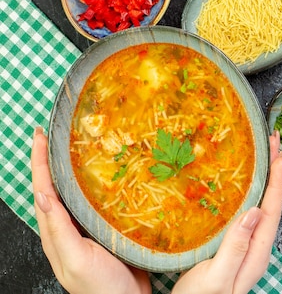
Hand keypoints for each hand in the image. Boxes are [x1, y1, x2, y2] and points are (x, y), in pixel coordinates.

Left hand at [30, 126, 151, 293]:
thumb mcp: (74, 259)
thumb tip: (43, 193)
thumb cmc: (99, 287)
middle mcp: (70, 226)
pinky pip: (102, 201)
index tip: (40, 134)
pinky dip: (102, 183)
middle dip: (53, 158)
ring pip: (79, 191)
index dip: (39, 161)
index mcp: (56, 231)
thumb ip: (58, 229)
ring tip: (82, 144)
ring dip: (76, 167)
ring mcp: (89, 228)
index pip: (43, 188)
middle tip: (59, 132)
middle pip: (57, 185)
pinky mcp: (110, 229)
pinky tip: (113, 173)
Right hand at [172, 129, 281, 293]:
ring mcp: (244, 247)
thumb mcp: (216, 278)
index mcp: (257, 253)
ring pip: (259, 206)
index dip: (277, 179)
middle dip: (275, 171)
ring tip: (264, 155)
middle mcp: (255, 248)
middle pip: (270, 203)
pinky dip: (248, 192)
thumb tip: (254, 212)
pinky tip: (241, 184)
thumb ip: (235, 248)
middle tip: (274, 142)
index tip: (278, 152)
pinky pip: (245, 212)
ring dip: (264, 179)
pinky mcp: (230, 247)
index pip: (272, 209)